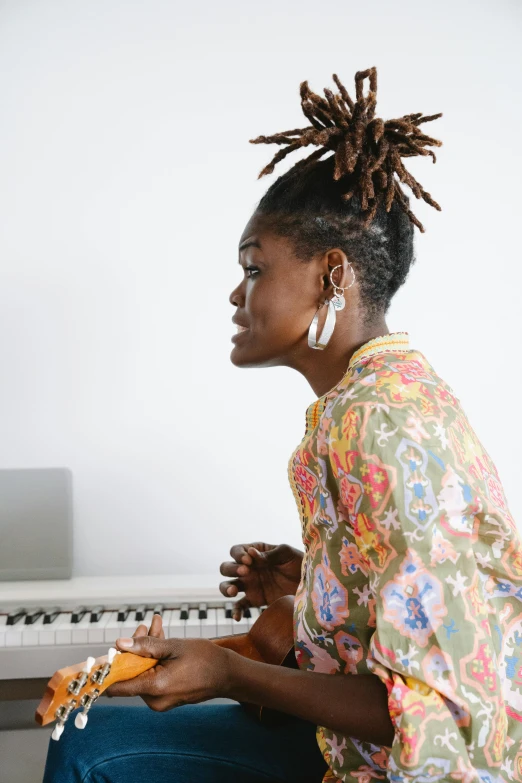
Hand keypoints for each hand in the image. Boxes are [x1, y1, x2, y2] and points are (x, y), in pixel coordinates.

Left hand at [105, 616, 232, 710]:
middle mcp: (154, 699)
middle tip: (144, 627)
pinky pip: (152, 676)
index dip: (106, 671)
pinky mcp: (166, 697)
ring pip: (142, 671)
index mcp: (154, 687)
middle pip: (132, 673)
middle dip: (135, 648)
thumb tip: (120, 644)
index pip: (117, 686)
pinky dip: (154, 659)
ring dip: (146, 650)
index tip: (98, 658)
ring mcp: (160, 700)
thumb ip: (145, 646)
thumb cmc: (205, 659)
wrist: (228, 675)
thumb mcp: (174, 646)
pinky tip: (161, 639)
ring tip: (156, 626)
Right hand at [219, 542, 303, 618]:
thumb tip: (251, 553)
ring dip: (226, 588)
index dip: (238, 554)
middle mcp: (248, 568)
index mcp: (255, 553)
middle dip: (231, 569)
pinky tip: (237, 617)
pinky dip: (236, 611)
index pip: (236, 551)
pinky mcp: (255, 600)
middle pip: (226, 567)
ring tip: (234, 591)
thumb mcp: (286, 553)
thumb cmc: (299, 563)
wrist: (310, 585)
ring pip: (227, 585)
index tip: (248, 560)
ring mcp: (250, 585)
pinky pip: (240, 606)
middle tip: (246, 572)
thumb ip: (269, 554)